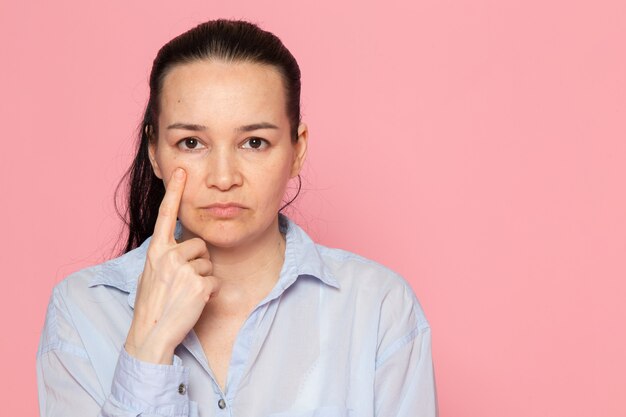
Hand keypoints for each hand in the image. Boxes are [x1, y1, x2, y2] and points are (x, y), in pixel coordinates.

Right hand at [124, 168, 218, 363]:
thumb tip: (185, 244)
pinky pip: (214, 281)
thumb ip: (166, 255)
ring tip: (185, 294)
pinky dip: (208, 293)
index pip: (165, 215)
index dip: (174, 192)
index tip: (180, 171)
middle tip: (181, 283)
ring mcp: (183, 270)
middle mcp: (168, 256)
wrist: (151, 333)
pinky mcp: (198, 285)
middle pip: (199, 245)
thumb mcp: (152, 273)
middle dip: (197, 262)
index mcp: (156, 250)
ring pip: (208, 263)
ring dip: (202, 279)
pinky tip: (193, 303)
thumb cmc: (152, 304)